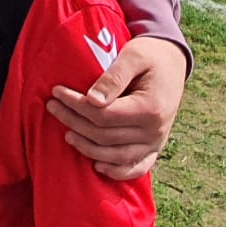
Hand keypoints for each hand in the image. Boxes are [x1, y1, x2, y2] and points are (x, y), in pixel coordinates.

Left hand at [45, 36, 186, 179]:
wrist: (172, 62)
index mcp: (150, 108)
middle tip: (53, 107)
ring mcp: (156, 142)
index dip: (76, 106)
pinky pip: (137, 167)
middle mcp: (155, 130)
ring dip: (88, 148)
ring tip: (67, 134)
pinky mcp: (155, 147)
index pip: (103, 115)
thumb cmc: (150, 55)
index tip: (57, 92)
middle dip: (74, 122)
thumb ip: (113, 78)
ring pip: (115, 155)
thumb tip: (91, 100)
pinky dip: (117, 171)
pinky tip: (97, 165)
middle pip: (105, 136)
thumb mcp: (133, 56)